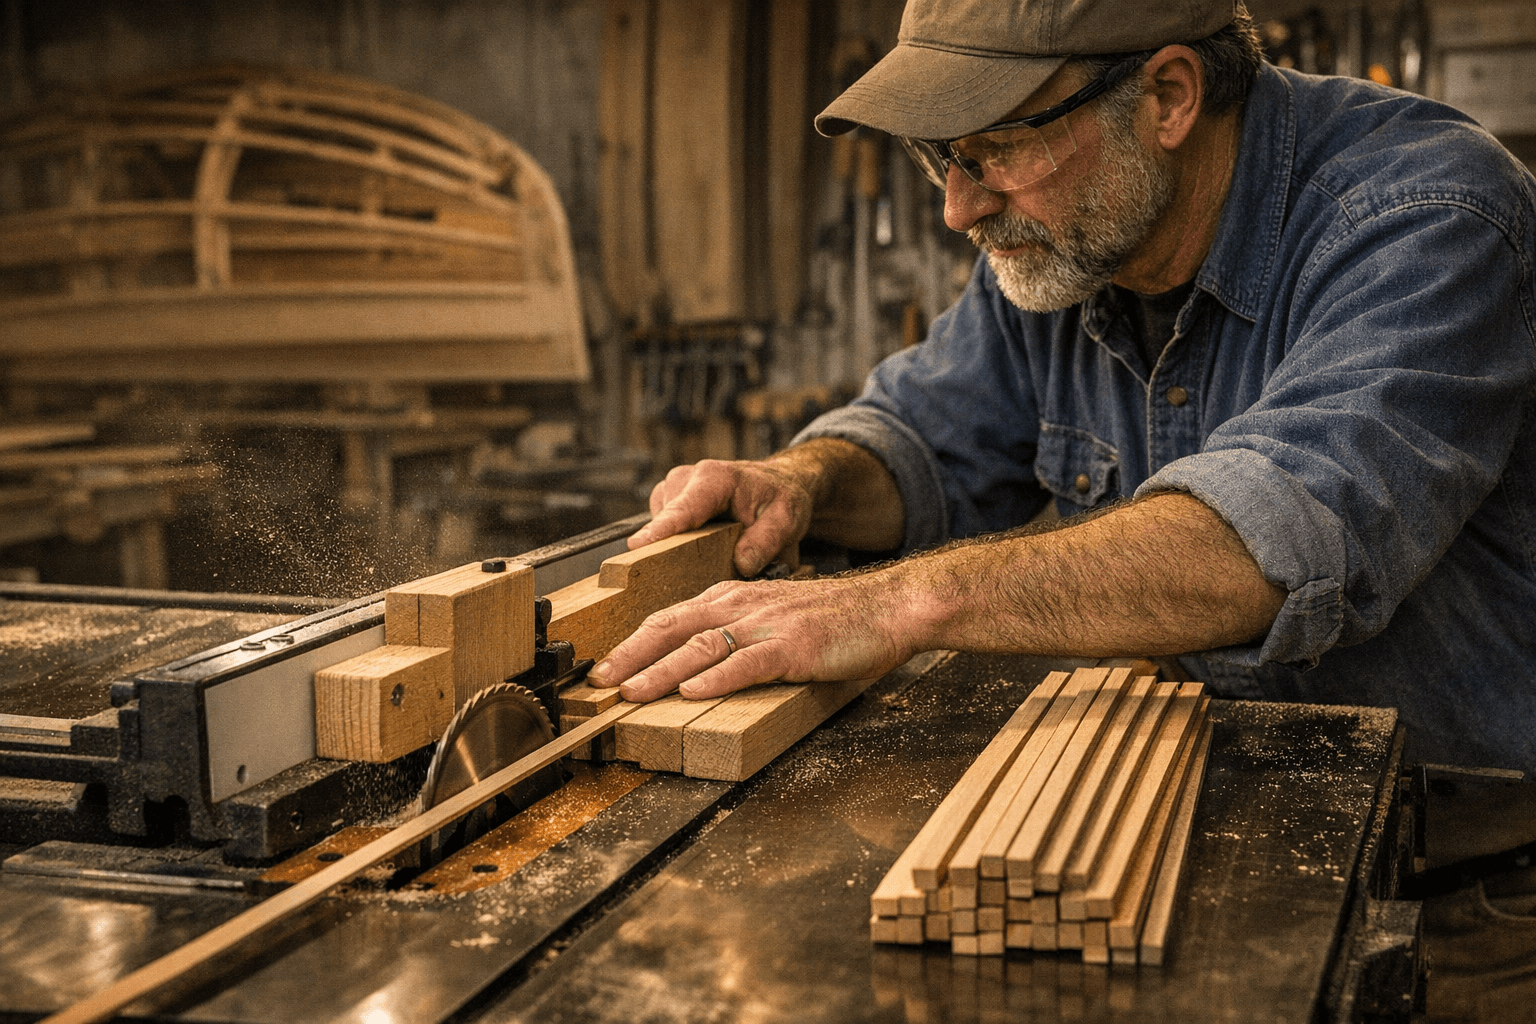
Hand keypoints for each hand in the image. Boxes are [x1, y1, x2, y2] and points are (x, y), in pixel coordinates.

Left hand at [586, 573, 917, 702]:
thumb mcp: (773, 619)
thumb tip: (696, 667)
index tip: (604, 667)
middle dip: (631, 656)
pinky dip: (718, 677)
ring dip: (661, 670)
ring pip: (701, 645)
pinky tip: (693, 690)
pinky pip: (748, 661)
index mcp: (733, 599)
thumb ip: (736, 636)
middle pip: (673, 626)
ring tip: (631, 692)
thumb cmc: (834, 619)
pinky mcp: (793, 646)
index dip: (633, 643)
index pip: (670, 617)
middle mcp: (742, 606)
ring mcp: (767, 625)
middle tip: (598, 682)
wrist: (887, 607)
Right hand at [627, 457, 818, 577]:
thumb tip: (742, 563)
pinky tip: (699, 549)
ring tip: (710, 556)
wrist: (777, 485)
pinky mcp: (669, 502)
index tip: (638, 547)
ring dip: (677, 547)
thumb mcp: (787, 519)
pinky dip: (675, 543)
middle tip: (696, 575)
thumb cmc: (780, 499)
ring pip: (660, 526)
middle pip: (665, 521)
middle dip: (673, 549)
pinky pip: (661, 528)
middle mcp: (687, 478)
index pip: (682, 508)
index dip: (661, 529)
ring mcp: (674, 489)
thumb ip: (767, 541)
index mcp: (715, 478)